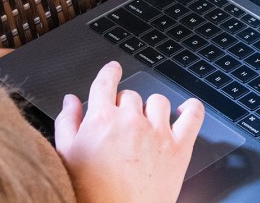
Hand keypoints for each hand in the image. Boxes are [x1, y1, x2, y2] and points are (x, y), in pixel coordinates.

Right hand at [53, 61, 204, 202]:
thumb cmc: (91, 193)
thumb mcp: (66, 155)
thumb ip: (67, 122)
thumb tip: (71, 101)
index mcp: (101, 120)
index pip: (106, 83)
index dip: (110, 73)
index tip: (113, 70)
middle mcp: (130, 121)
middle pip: (130, 96)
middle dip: (125, 105)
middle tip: (123, 122)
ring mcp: (157, 133)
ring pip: (158, 102)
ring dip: (152, 108)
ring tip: (148, 123)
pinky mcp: (179, 148)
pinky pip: (193, 117)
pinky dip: (192, 108)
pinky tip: (187, 109)